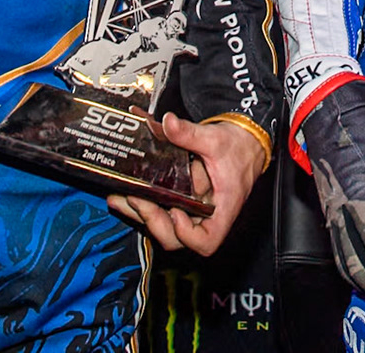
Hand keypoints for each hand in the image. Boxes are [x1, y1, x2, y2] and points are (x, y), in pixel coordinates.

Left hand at [107, 115, 265, 255]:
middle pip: (178, 239)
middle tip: (137, 199)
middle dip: (153, 221)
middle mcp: (207, 217)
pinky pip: (162, 213)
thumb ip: (189, 133)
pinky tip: (124, 194)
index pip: (207, 241)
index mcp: (223, 208)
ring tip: (120, 198)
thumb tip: (169, 123)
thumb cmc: (238, 148)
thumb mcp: (215, 138)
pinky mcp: (182, 204)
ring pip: (165, 229)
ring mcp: (192, 213)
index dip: (188, 234)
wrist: (244, 143)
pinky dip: (142, 207)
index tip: (176, 212)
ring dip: (141, 216)